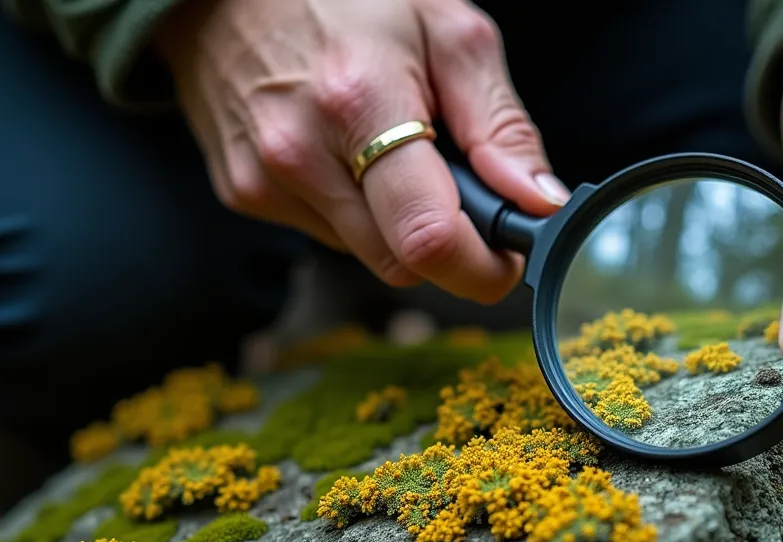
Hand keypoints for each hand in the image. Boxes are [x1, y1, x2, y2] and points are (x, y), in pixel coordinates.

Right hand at [154, 0, 569, 302]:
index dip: (483, 267)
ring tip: (393, 151)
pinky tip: (348, 154)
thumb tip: (538, 200)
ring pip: (367, 256)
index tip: (508, 256)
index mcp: (358, 105)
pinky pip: (329, 235)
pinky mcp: (243, 194)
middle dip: (447, 245)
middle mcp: (300, 155)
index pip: (429, 239)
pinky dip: (356, 211)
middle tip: (462, 190)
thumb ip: (501, 124)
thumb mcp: (447, 33)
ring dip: (398, 224)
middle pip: (402, 264)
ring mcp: (263, 181)